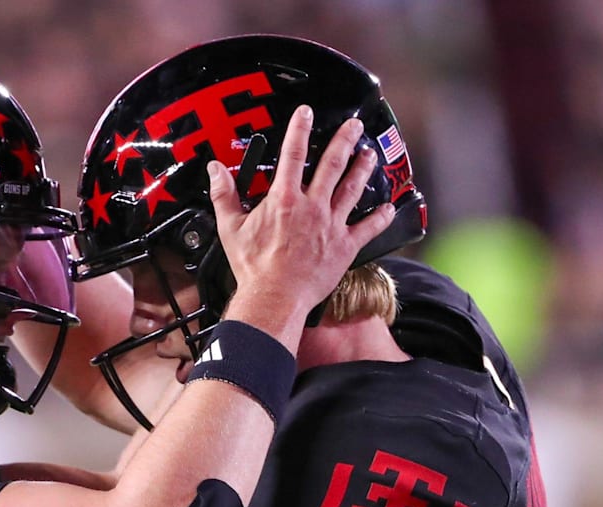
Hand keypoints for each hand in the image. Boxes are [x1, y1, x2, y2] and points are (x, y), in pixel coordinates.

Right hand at [209, 105, 393, 338]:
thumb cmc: (254, 266)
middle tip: (354, 126)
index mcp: (284, 199)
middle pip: (332, 164)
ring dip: (362, 169)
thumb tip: (215, 170)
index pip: (292, 155)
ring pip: (352, 189)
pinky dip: (378, 217)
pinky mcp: (345, 246)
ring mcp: (331, 225)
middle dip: (344, 141)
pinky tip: (387, 208)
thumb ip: (224, 195)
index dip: (299, 130)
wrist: (276, 296)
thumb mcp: (231, 227)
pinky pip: (367, 228)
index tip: (306, 113)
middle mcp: (312, 206)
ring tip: (370, 154)